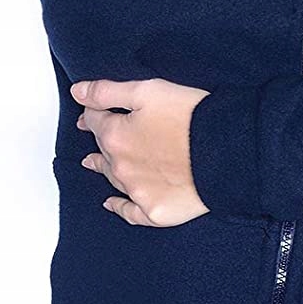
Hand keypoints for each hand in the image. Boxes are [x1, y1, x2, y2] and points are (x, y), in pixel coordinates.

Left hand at [71, 78, 211, 226]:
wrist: (225, 152)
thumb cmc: (191, 117)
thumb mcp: (148, 91)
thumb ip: (108, 91)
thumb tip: (77, 92)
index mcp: (115, 136)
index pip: (94, 121)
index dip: (92, 113)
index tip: (90, 111)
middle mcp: (120, 167)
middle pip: (102, 151)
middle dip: (99, 141)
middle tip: (97, 136)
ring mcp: (136, 192)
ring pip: (113, 179)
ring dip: (104, 169)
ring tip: (93, 164)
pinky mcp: (155, 211)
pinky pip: (129, 212)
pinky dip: (119, 206)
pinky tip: (112, 203)